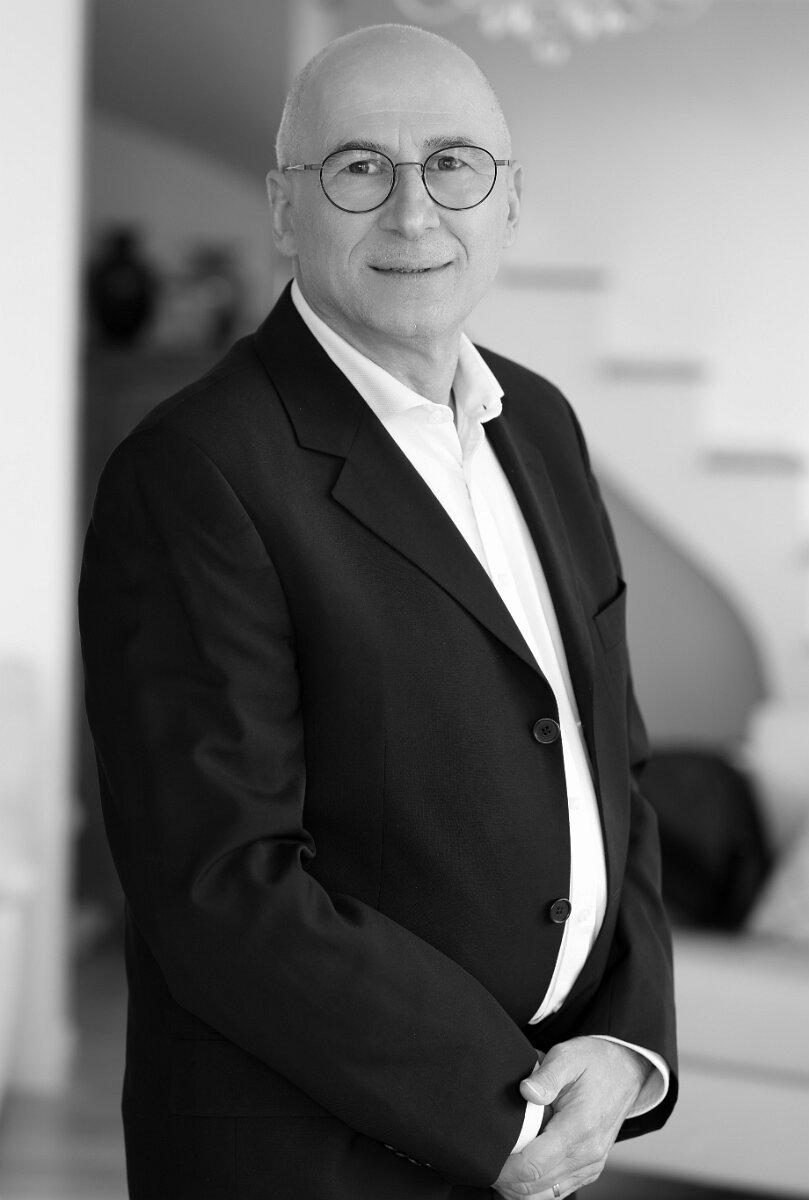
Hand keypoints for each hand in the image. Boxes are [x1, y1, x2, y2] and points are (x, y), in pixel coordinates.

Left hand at [493, 1037, 650, 1197]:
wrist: (626, 1071)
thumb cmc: (595, 1062)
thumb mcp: (568, 1055)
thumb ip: (546, 1075)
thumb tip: (526, 1091)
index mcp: (579, 1128)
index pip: (532, 1166)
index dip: (504, 1168)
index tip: (486, 1156)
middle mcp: (587, 1155)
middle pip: (534, 1188)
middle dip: (505, 1179)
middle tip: (487, 1159)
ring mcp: (590, 1166)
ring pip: (544, 1196)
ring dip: (519, 1186)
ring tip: (503, 1162)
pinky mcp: (589, 1170)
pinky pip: (557, 1191)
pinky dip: (535, 1186)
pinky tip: (522, 1165)